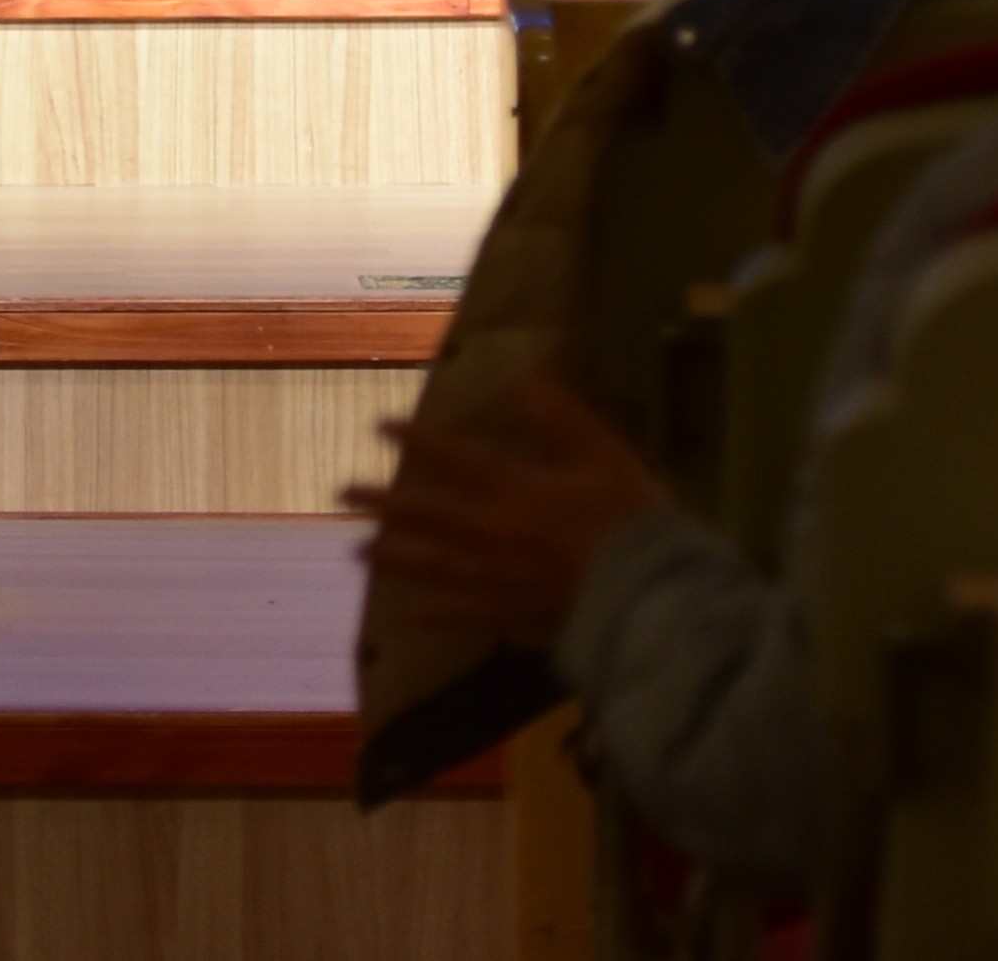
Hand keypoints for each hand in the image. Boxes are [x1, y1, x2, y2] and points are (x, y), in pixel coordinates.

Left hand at [347, 378, 670, 650]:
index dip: (420, 442)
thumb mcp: (608, 459)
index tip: (382, 427)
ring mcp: (504, 581)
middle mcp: (499, 535)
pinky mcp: (518, 617)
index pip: (459, 461)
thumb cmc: (637, 525)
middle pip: (432, 516)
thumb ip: (564, 420)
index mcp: (521, 493)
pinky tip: (410, 616)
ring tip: (356, 552)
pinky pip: (469, 616)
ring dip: (395, 557)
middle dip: (385, 503)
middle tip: (341, 494)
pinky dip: (438, 614)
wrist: (657, 601)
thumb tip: (524, 380)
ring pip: (437, 566)